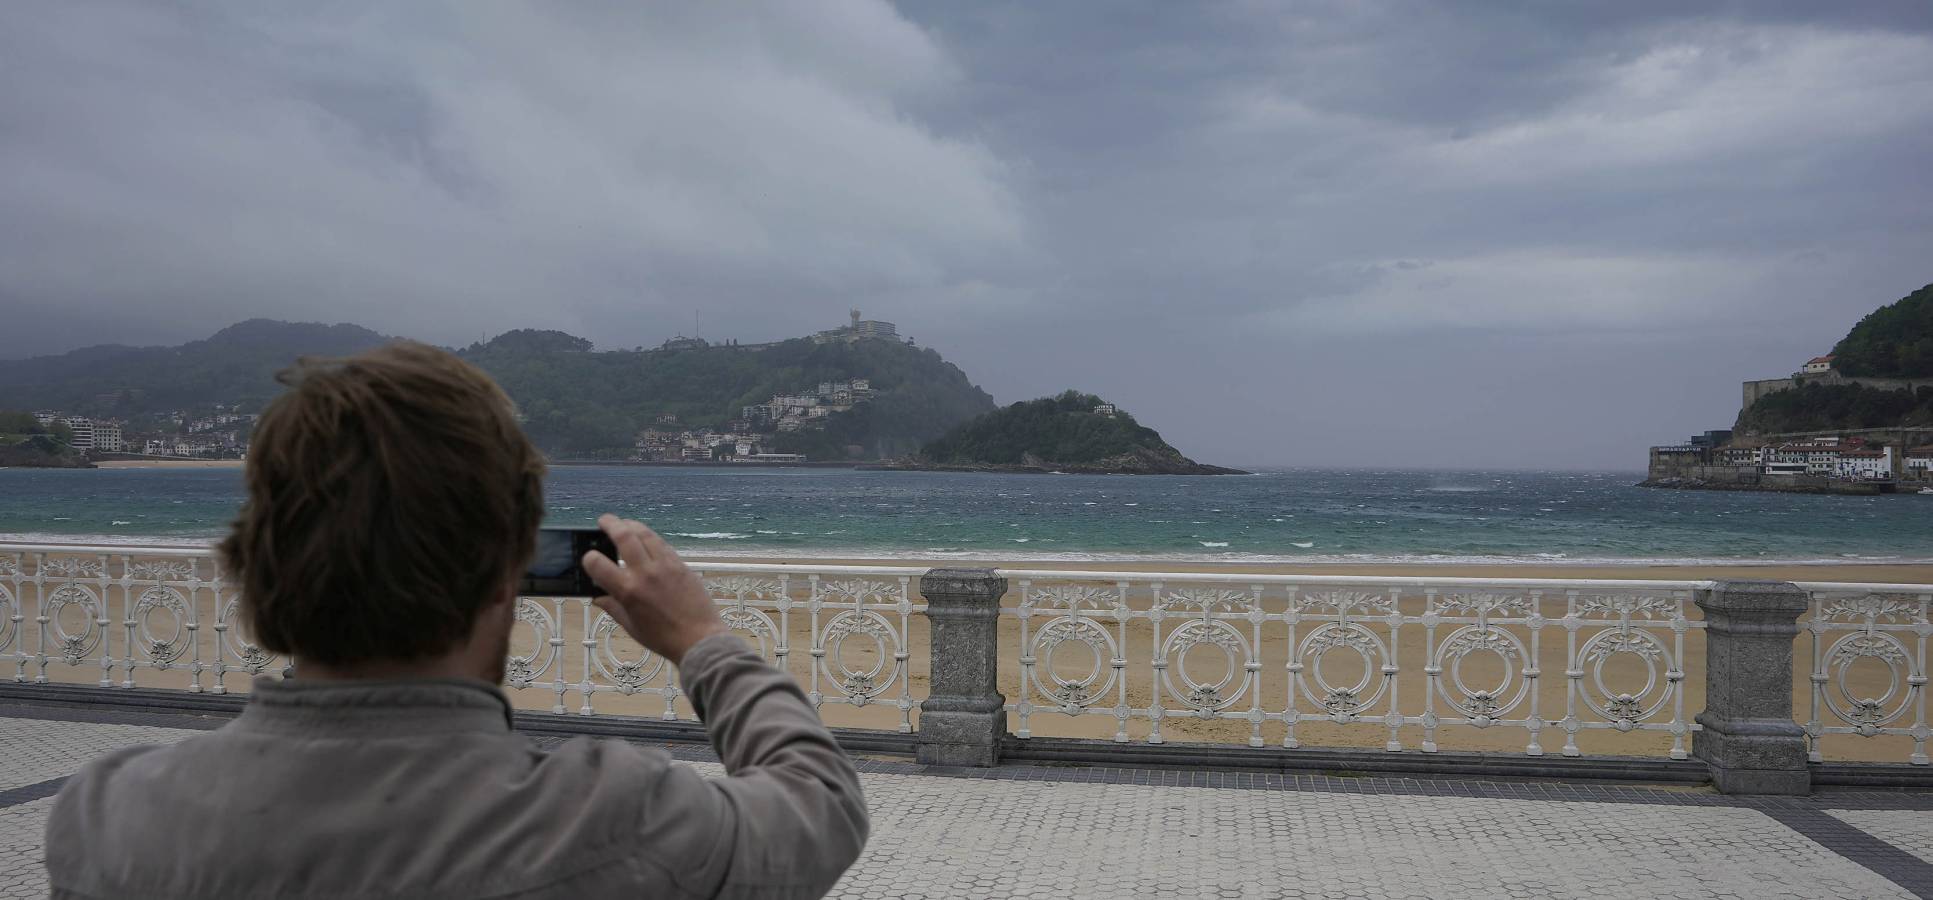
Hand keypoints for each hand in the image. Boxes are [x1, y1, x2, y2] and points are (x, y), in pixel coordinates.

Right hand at [582, 514, 727, 665]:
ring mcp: (664, 566)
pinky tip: (645, 538)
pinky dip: (650, 537)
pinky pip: (662, 543)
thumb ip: (613, 608)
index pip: (598, 564)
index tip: (589, 557)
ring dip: (631, 525)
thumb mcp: (631, 626)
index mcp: (627, 591)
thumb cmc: (664, 638)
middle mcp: (644, 573)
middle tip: (604, 520)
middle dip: (611, 524)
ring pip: (645, 534)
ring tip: (624, 524)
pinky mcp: (680, 564)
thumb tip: (597, 597)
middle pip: (624, 536)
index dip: (589, 558)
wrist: (699, 638)